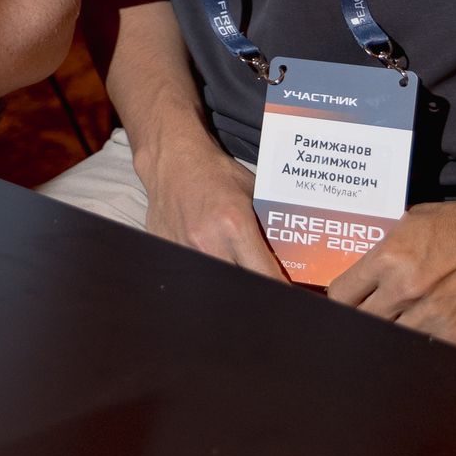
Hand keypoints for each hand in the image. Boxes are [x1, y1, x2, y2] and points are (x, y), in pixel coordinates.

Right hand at [137, 133, 287, 280]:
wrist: (172, 160)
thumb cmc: (214, 173)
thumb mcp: (251, 193)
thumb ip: (266, 225)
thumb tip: (287, 254)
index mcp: (235, 226)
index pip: (265, 276)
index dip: (279, 290)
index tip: (287, 295)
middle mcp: (208, 242)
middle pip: (241, 287)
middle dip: (254, 288)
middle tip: (262, 284)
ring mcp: (184, 249)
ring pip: (214, 283)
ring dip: (227, 278)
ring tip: (233, 265)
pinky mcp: (167, 249)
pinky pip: (192, 271)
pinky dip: (204, 268)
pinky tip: (207, 254)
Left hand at [327, 187, 455, 344]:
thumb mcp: (408, 224)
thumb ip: (383, 251)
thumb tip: (364, 273)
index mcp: (387, 258)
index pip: (341, 295)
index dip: (341, 300)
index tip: (347, 301)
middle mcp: (404, 289)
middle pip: (361, 320)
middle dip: (361, 318)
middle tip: (368, 315)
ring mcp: (429, 314)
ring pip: (390, 338)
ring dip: (390, 332)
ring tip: (394, 325)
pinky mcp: (455, 332)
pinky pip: (424, 348)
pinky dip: (419, 343)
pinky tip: (419, 334)